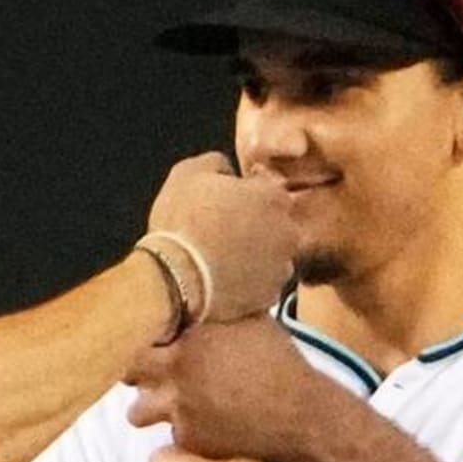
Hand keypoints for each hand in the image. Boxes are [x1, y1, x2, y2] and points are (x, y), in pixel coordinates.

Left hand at [128, 318, 323, 461]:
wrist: (299, 414)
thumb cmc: (280, 363)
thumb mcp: (252, 322)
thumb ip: (219, 312)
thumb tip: (207, 293)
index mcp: (189, 338)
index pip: (139, 333)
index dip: (142, 337)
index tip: (151, 339)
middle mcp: (176, 372)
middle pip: (127, 371)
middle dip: (134, 372)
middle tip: (147, 373)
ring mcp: (178, 408)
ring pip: (136, 412)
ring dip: (149, 408)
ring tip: (169, 404)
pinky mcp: (188, 438)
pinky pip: (170, 434)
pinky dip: (183, 430)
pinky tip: (206, 423)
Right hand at [145, 154, 294, 322]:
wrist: (175, 279)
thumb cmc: (181, 224)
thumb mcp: (188, 173)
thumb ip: (216, 163)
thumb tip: (226, 170)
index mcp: (273, 197)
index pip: (267, 191)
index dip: (243, 198)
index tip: (224, 207)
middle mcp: (287, 232)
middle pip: (274, 225)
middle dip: (253, 228)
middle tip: (221, 234)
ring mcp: (281, 267)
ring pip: (272, 257)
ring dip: (253, 257)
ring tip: (220, 261)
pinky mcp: (271, 297)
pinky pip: (263, 286)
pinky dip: (248, 284)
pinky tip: (224, 281)